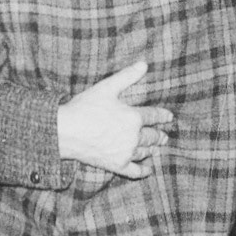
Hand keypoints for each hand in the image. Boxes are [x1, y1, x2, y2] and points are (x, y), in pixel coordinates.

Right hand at [57, 61, 173, 179]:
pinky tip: (148, 169)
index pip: (153, 116)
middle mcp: (133, 137)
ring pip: (145, 152)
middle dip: (159, 135)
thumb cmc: (85, 107)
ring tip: (156, 148)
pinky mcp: (117, 165)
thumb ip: (127, 76)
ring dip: (153, 149)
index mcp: (133, 117)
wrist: (66, 131)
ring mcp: (126, 153)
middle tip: (164, 136)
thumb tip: (144, 64)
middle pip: (152, 136)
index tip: (169, 117)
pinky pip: (135, 171)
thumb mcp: (106, 87)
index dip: (163, 116)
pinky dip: (144, 170)